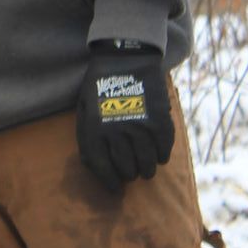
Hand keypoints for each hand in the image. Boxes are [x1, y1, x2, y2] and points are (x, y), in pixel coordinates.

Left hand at [76, 42, 173, 193]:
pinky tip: (157, 154)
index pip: (102, 169)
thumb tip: (95, 165)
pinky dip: (161, 157)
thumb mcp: (83, 109)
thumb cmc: (99, 85)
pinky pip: (163, 152)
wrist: (125, 58)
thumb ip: (87, 137)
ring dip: (145, 171)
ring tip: (144, 169)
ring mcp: (140, 129)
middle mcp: (117, 134)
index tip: (116, 189)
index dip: (109, 183)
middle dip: (128, 175)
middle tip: (130, 172)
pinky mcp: (160, 123)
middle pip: (126, 171)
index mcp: (94, 131)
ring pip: (147, 166)